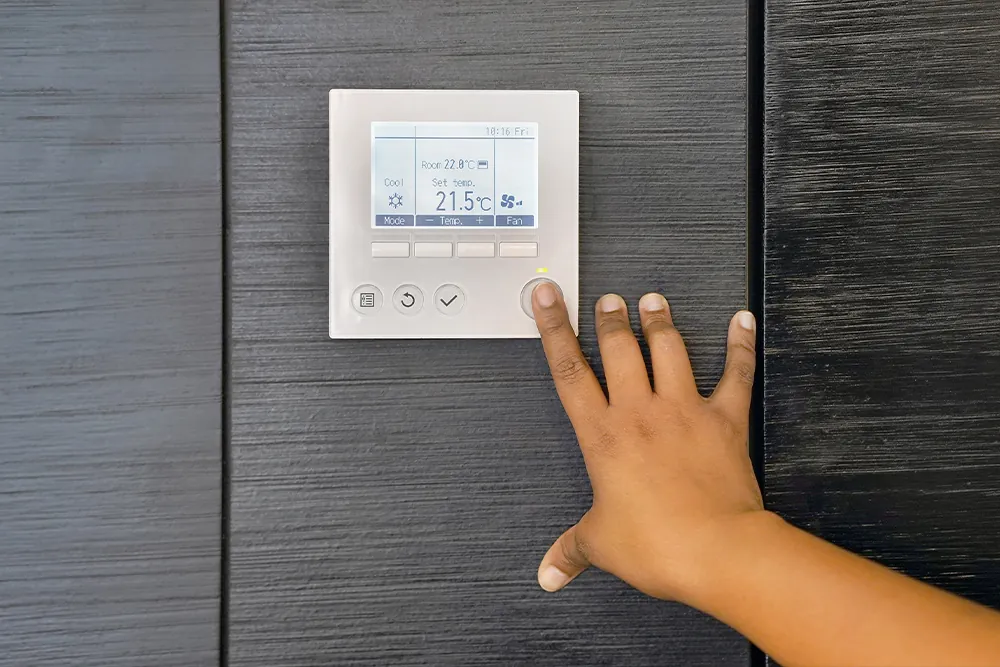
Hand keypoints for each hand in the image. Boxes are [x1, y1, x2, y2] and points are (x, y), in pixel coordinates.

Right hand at [532, 283, 763, 602]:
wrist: (718, 550)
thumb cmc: (660, 543)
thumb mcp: (601, 544)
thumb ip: (571, 550)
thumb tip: (550, 572)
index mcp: (603, 436)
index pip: (569, 369)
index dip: (554, 328)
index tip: (547, 298)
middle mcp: (641, 413)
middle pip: (620, 349)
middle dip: (610, 318)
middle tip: (606, 300)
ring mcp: (684, 411)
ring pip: (669, 349)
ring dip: (659, 321)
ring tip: (652, 300)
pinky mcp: (724, 419)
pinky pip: (735, 372)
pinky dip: (739, 344)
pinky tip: (741, 322)